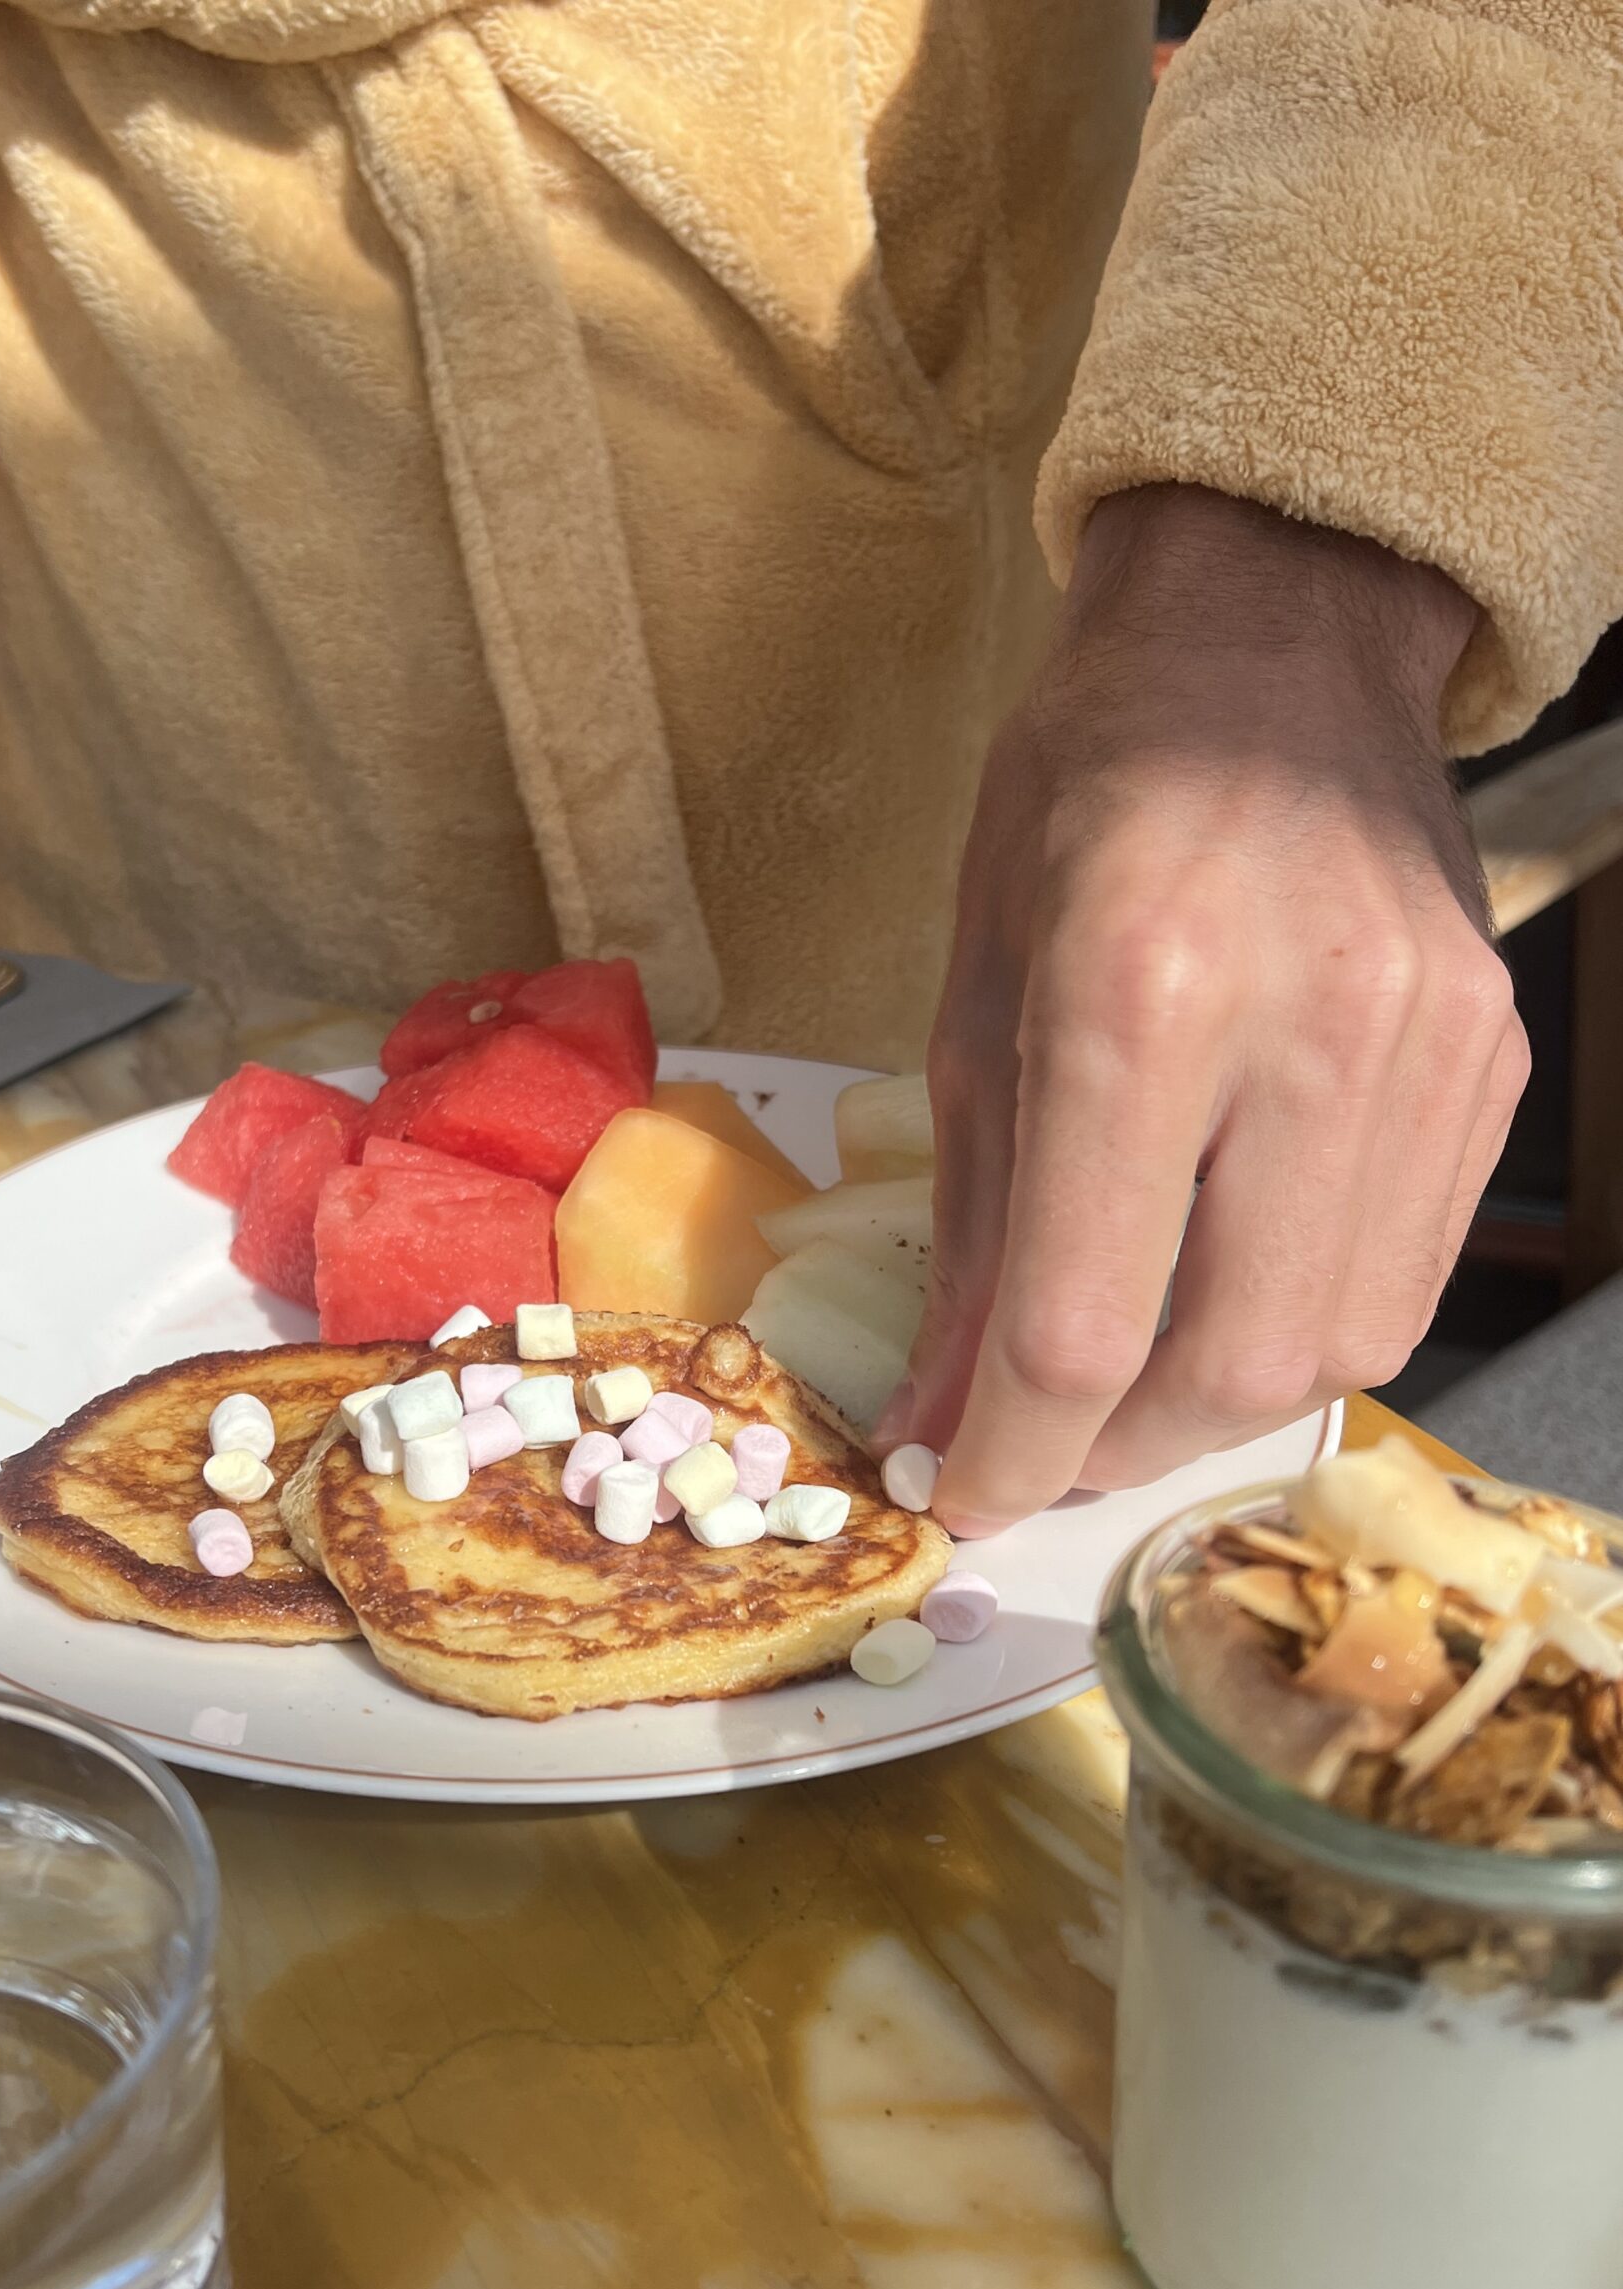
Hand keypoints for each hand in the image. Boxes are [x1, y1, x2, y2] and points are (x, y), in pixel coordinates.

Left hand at [893, 485, 1527, 1536]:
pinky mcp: (1489, 1064)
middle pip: (1233, 1361)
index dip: (1014, 1448)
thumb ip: (975, 1220)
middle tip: (1046, 1447)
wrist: (1276, 641)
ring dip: (1213, 1406)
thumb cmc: (1089, 791)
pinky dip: (1305, 1325)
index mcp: (1139, 993)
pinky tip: (1229, 1296)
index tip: (965, 1495)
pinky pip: (1408, 1270)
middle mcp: (1309, 1030)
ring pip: (1340, 1343)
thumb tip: (953, 1409)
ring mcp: (1427, 1050)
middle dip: (1117, 1449)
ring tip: (1129, 1384)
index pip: (1085, 1317)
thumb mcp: (976, 987)